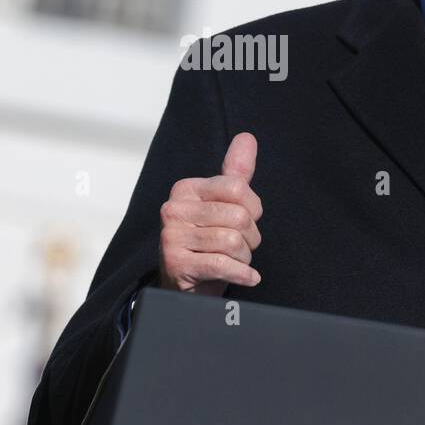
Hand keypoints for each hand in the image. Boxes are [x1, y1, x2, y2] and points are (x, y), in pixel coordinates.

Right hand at [157, 132, 263, 295]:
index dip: (253, 208)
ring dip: (244, 257)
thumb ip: (235, 174)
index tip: (247, 221)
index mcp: (186, 189)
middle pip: (239, 217)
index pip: (237, 188)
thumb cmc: (207, 244)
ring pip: (233, 241)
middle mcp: (174, 209)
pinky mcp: (176, 263)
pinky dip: (242, 273)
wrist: (185, 287)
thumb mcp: (221, 205)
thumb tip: (247, 138)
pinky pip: (223, 264)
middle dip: (250, 237)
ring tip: (236, 261)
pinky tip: (247, 276)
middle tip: (242, 247)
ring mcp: (172, 237)